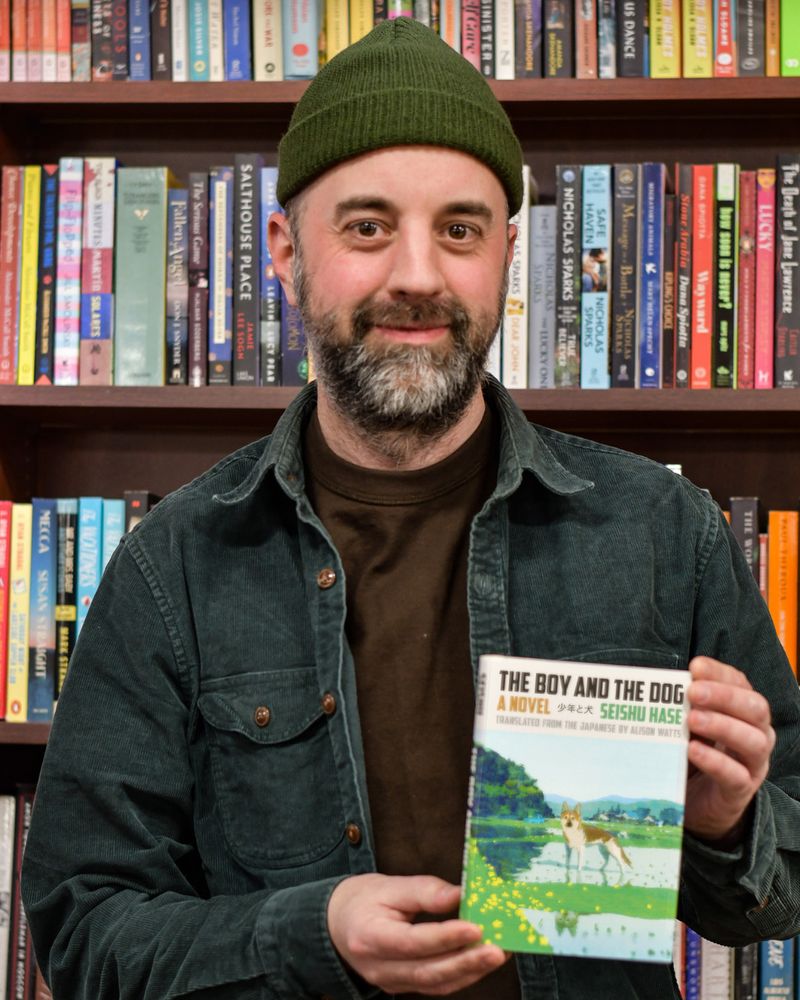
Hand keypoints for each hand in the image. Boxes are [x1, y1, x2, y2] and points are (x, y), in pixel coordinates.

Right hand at [327, 873, 508, 994]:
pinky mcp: (404, 986)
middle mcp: (380, 968)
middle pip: (428, 972)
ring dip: (470, 971)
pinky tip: (482, 961)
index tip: (475, 927)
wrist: (336, 925)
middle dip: (467, 962)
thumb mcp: (387, 885)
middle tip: (497, 949)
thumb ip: (423, 891)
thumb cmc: (362, 900)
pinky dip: (461, 975)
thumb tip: (460, 895)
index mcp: (370, 937)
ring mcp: (391, 982)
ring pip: (436, 984)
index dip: (445, 937)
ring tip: (498, 953)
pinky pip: (436, 986)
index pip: (412, 942)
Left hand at [684, 656, 775, 845]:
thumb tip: (654, 685)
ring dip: (722, 726)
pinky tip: (693, 750)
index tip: (695, 666)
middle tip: (692, 691)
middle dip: (724, 696)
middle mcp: (757, 734)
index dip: (720, 673)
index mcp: (744, 712)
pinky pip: (735, 776)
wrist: (702, 803)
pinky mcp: (740, 791)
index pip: (741, 685)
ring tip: (692, 719)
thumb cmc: (696, 753)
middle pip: (756, 709)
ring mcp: (753, 764)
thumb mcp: (689, 725)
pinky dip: (715, 761)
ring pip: (753, 742)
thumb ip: (681, 706)